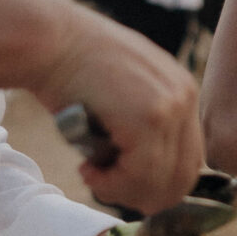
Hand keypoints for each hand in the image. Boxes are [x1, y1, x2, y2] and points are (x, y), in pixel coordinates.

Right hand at [33, 2, 204, 215]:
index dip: (156, 185)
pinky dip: (111, 184)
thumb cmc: (71, 68)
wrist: (47, 40)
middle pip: (183, 177)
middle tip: (106, 186)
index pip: (189, 159)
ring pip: (161, 182)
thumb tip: (146, 181)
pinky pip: (140, 175)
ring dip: (122, 190)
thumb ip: (141, 126)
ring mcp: (170, 106)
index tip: (121, 184)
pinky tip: (87, 169)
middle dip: (143, 194)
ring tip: (91, 173)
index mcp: (181, 90)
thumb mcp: (121, 93)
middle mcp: (184, 96)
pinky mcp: (148, 118)